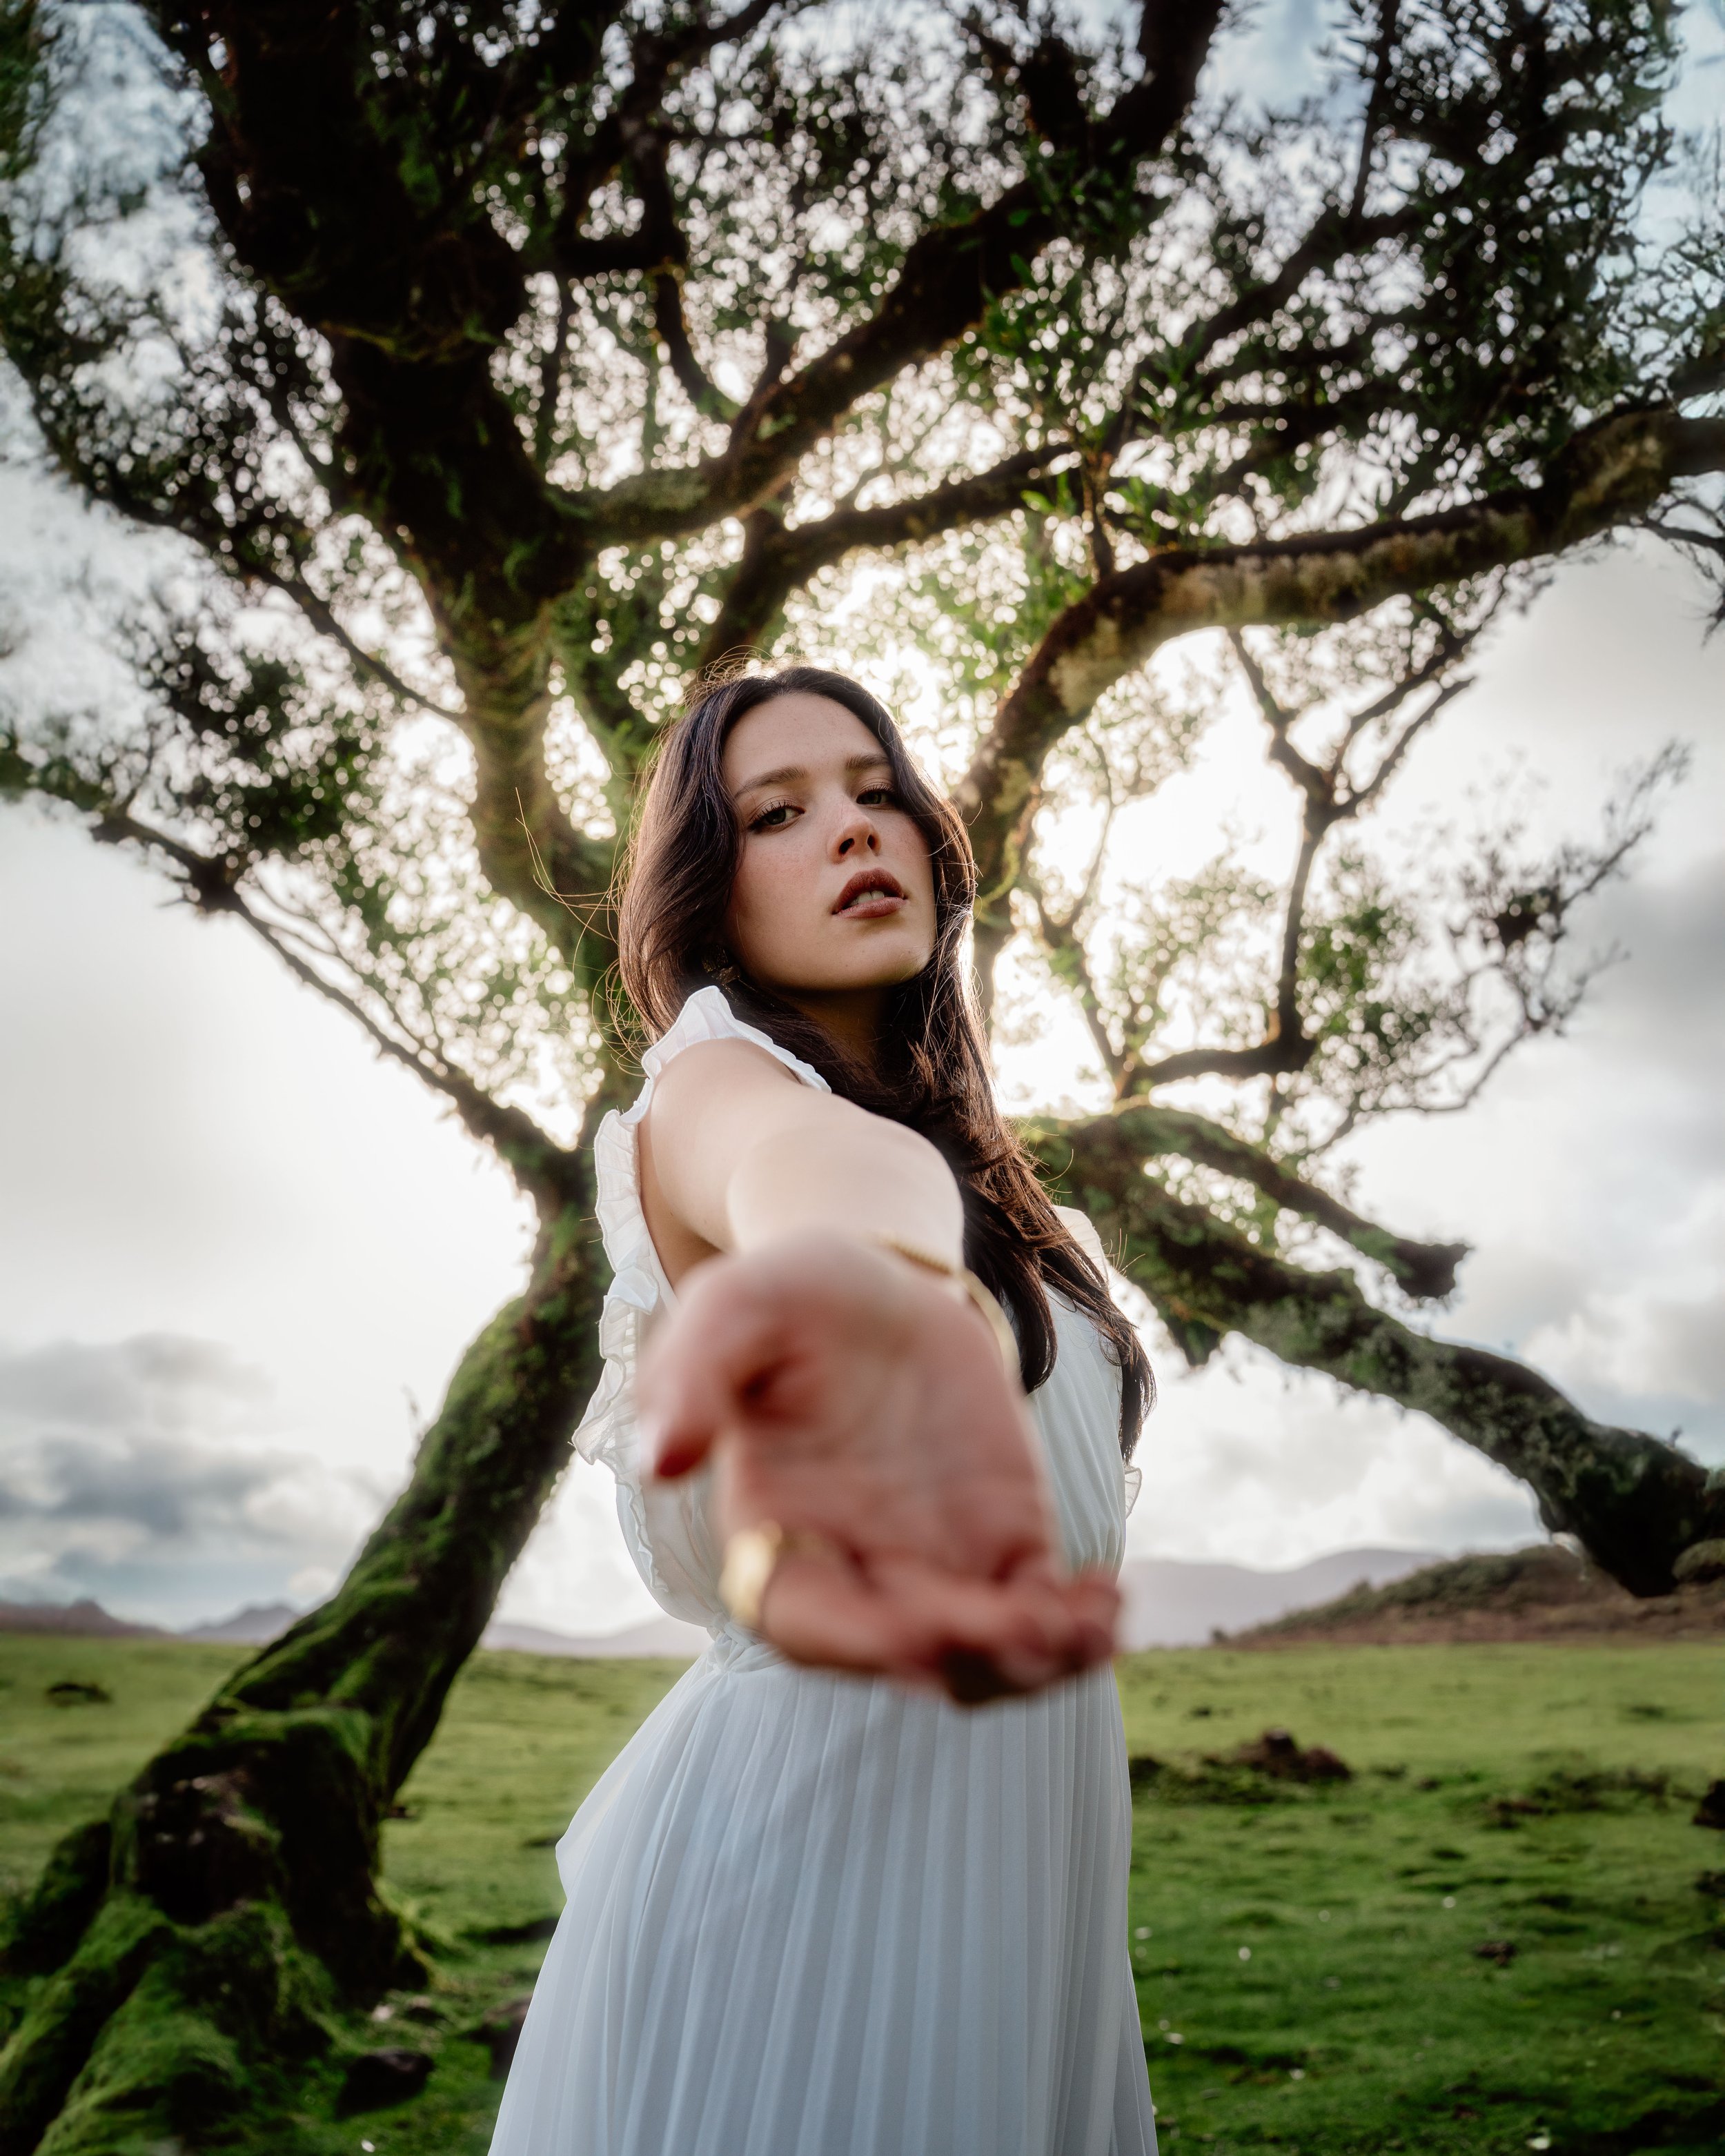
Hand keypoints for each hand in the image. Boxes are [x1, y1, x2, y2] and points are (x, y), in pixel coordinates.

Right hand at [636, 1230, 1118, 1703]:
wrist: (871, 1281)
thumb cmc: (785, 1297)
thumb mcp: (732, 1310)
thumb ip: (694, 1377)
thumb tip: (661, 1459)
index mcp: (775, 1538)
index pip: (808, 1625)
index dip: (863, 1643)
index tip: (921, 1628)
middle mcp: (853, 1572)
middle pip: (910, 1656)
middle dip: (974, 1652)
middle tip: (1036, 1620)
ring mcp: (933, 1567)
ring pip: (984, 1658)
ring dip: (1040, 1660)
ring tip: (1093, 1619)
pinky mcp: (1001, 1544)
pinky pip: (1042, 1613)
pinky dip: (1080, 1627)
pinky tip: (1112, 1597)